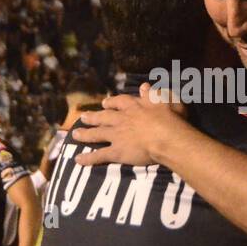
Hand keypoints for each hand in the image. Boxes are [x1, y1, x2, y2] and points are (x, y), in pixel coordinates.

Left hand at [70, 83, 186, 167]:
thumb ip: (153, 94)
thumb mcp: (166, 100)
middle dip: (92, 117)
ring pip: (97, 133)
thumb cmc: (171, 119)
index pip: (119, 101)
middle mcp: (122, 119)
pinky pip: (99, 155)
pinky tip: (78, 160)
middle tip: (82, 117)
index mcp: (134, 106)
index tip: (105, 102)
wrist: (167, 138)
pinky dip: (88, 158)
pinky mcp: (116, 151)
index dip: (111, 102)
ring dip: (85, 134)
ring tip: (75, 134)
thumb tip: (144, 86)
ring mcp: (116, 135)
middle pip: (103, 117)